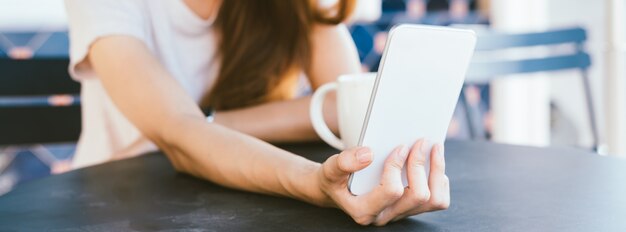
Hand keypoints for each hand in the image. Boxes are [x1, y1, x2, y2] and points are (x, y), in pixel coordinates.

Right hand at [316, 139, 449, 225]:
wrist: (336, 188)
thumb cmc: (334, 179)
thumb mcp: (330, 169)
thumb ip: (344, 162)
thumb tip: (368, 154)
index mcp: (364, 210)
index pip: (392, 191)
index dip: (398, 167)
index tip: (399, 147)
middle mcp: (384, 216)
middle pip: (418, 196)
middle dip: (420, 166)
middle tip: (419, 142)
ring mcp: (399, 213)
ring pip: (433, 200)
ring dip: (436, 173)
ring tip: (433, 149)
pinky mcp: (410, 208)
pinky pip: (438, 200)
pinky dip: (439, 180)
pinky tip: (431, 163)